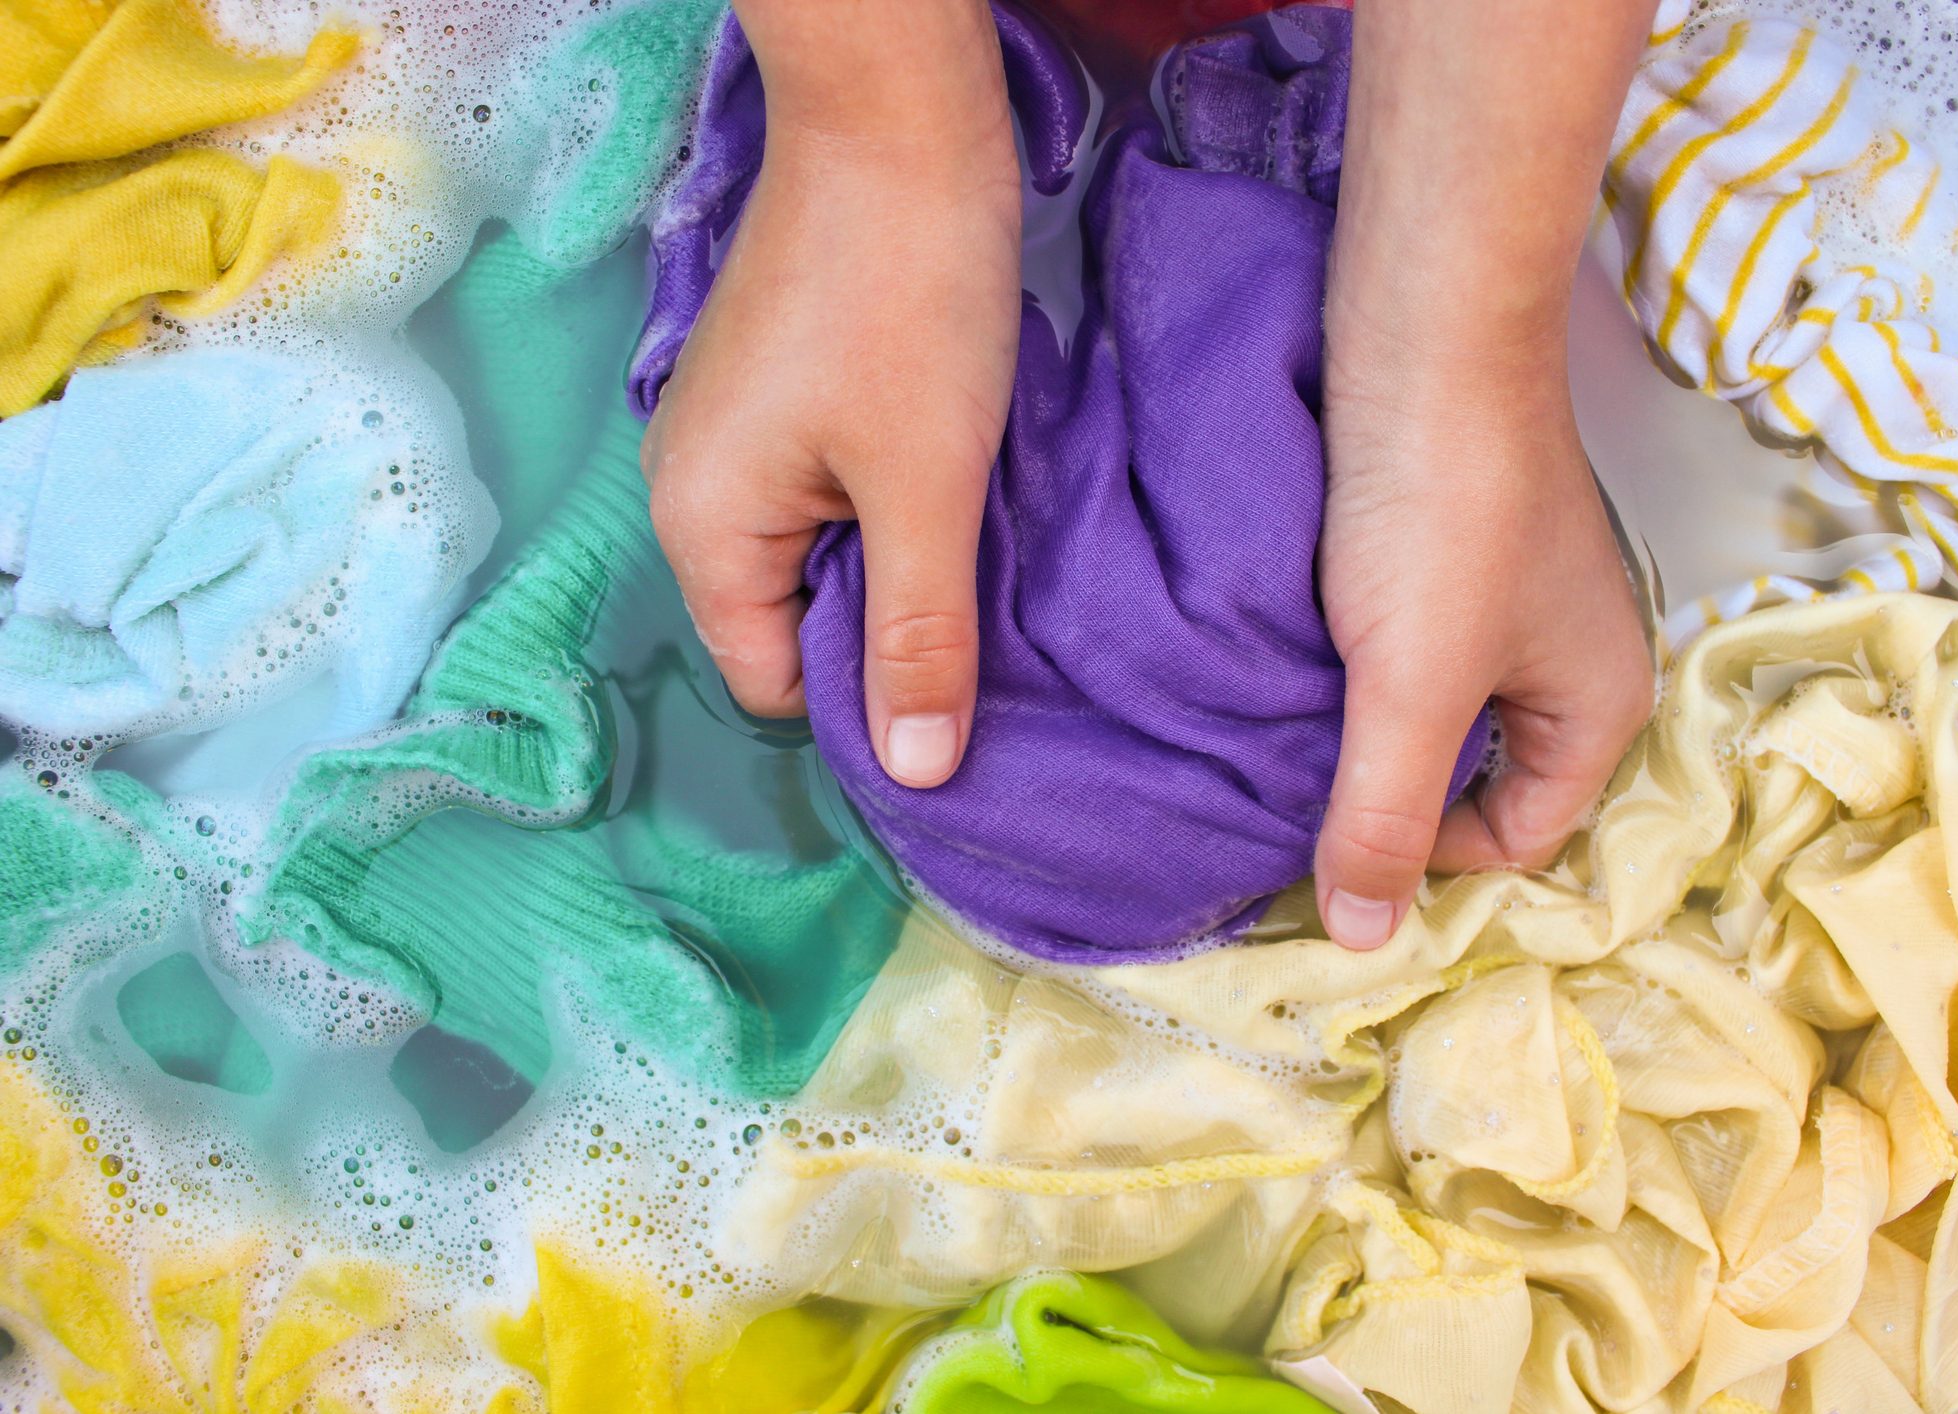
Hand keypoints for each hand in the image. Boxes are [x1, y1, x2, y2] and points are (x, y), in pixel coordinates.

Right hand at [639, 12, 1019, 787]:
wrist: (896, 122)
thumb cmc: (906, 303)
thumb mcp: (926, 490)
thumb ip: (919, 637)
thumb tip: (919, 776)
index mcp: (700, 527)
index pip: (773, 680)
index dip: (865, 694)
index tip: (956, 675)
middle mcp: (691, 488)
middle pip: (792, 618)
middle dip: (885, 622)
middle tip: (983, 597)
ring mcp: (731, 434)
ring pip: (820, 553)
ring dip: (898, 556)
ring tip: (974, 528)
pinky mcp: (777, 392)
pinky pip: (828, 492)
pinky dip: (889, 499)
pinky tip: (951, 476)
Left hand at [1313, 342, 1653, 948]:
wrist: (1426, 335)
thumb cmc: (1443, 513)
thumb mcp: (1412, 690)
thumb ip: (1385, 818)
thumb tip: (1361, 940)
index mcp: (1601, 708)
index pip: (1516, 840)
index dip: (1426, 858)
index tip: (1334, 840)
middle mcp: (1573, 661)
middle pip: (1480, 781)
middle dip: (1394, 795)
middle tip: (1298, 797)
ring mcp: (1517, 602)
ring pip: (1437, 713)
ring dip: (1367, 730)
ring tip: (1288, 732)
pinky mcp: (1457, 554)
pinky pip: (1411, 649)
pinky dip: (1359, 668)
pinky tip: (1297, 663)